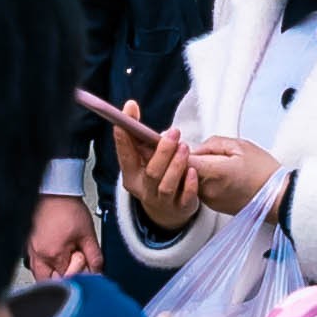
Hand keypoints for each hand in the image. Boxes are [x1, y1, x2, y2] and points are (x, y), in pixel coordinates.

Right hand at [21, 192, 98, 283]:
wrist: (54, 191)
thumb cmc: (67, 207)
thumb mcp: (88, 234)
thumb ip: (94, 257)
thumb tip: (98, 272)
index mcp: (54, 254)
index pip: (68, 279)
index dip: (79, 274)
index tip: (84, 265)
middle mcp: (39, 256)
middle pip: (50, 283)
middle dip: (63, 280)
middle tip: (73, 268)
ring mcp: (31, 251)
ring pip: (39, 276)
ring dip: (52, 276)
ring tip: (64, 264)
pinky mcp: (28, 246)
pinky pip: (34, 265)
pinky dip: (45, 267)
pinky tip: (54, 258)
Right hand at [116, 119, 208, 234]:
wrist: (167, 210)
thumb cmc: (155, 176)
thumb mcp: (144, 157)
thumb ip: (139, 135)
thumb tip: (131, 106)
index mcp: (131, 175)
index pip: (125, 155)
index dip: (124, 137)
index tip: (127, 116)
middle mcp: (144, 189)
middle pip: (151, 172)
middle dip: (162, 152)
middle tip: (174, 133)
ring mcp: (162, 201)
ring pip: (166, 185)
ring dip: (176, 165)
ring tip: (184, 147)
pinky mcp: (180, 208)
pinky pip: (185, 198)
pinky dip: (189, 185)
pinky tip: (193, 171)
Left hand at [174, 132, 282, 216]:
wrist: (278, 198)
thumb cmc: (263, 170)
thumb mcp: (240, 146)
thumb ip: (212, 144)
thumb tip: (194, 148)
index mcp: (214, 172)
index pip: (181, 160)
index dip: (172, 149)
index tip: (167, 139)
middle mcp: (207, 190)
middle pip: (181, 172)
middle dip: (177, 158)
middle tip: (172, 145)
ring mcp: (209, 201)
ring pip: (189, 181)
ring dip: (188, 169)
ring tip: (194, 156)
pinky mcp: (213, 206)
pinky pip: (199, 189)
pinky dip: (199, 179)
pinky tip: (209, 171)